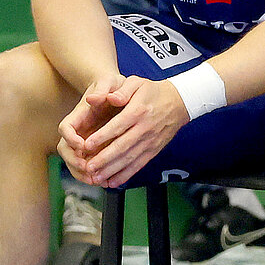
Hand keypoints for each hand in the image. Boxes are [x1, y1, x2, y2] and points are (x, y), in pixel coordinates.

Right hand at [58, 73, 125, 182]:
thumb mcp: (108, 82)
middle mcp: (78, 130)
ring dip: (81, 172)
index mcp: (79, 114)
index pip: (65, 128)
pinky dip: (91, 174)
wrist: (115, 90)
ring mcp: (83, 140)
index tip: (82, 145)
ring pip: (74, 161)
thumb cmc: (111, 85)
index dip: (70, 138)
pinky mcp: (93, 149)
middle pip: (65, 149)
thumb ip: (102, 89)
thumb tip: (93, 98)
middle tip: (88, 168)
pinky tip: (104, 181)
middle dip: (73, 161)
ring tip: (95, 180)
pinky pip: (87, 165)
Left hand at [63, 76, 187, 187]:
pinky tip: (113, 182)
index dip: (101, 136)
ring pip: (129, 159)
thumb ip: (122, 90)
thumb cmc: (153, 92)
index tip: (86, 145)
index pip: (118, 126)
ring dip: (112, 170)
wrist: (179, 102)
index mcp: (138, 111)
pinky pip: (138, 165)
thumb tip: (110, 98)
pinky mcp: (153, 150)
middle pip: (122, 146)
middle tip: (87, 167)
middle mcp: (144, 129)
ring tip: (96, 178)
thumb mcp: (137, 82)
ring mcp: (150, 142)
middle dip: (104, 159)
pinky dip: (125, 175)